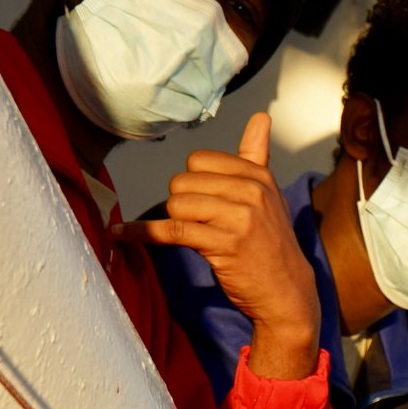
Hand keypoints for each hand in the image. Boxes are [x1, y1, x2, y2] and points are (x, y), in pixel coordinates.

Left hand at [116, 112, 319, 377]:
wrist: (286, 291)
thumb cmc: (271, 243)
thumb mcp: (269, 196)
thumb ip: (257, 156)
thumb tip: (261, 117)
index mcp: (258, 176)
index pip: (200, 160)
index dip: (193, 181)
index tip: (199, 200)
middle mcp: (251, 192)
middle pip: (184, 181)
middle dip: (181, 202)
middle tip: (200, 224)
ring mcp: (239, 218)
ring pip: (178, 204)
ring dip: (176, 221)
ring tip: (196, 237)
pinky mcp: (223, 244)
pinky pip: (172, 230)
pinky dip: (142, 233)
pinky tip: (121, 234)